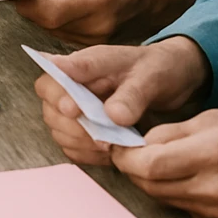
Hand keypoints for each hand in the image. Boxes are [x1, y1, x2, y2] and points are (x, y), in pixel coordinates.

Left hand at [15, 0, 197, 44]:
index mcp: (97, 0)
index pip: (48, 12)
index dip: (27, 3)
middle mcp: (97, 27)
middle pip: (46, 24)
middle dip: (33, 8)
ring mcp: (97, 42)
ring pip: (52, 32)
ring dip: (44, 17)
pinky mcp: (95, 50)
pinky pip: (63, 37)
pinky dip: (57, 24)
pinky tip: (66, 11)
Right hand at [34, 38, 210, 165]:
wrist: (167, 81)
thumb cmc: (154, 70)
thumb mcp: (148, 77)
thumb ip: (130, 95)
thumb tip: (113, 116)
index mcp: (82, 64)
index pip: (54, 76)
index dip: (59, 95)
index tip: (72, 110)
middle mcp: (70, 85)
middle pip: (50, 108)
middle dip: (73, 127)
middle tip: (103, 139)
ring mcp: (73, 108)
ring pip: (58, 130)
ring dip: (81, 143)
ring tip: (111, 146)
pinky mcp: (82, 129)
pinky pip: (72, 147)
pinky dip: (88, 154)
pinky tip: (110, 152)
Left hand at [112, 110, 217, 217]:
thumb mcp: (204, 120)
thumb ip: (165, 133)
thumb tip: (133, 145)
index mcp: (210, 154)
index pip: (150, 164)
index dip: (125, 157)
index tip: (115, 147)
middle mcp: (215, 187)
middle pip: (151, 186)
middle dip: (131, 169)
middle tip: (126, 155)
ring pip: (162, 199)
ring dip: (149, 182)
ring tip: (152, 164)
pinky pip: (181, 210)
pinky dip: (172, 195)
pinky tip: (180, 180)